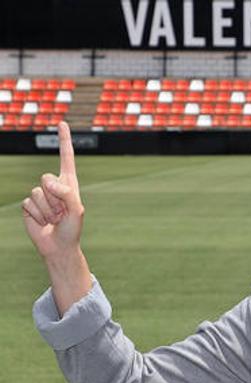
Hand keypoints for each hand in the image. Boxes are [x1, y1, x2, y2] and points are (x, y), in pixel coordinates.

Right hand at [21, 122, 84, 259]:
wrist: (58, 246)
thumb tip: (47, 182)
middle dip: (54, 198)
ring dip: (47, 209)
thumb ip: (66, 193)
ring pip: (36, 192)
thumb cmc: (72, 229)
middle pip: (46, 178)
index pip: (66, 157)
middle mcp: (54, 186)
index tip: (62, 123)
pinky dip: (36, 215)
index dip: (64, 140)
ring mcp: (40, 195)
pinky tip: (43, 221)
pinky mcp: (28, 205)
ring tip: (54, 218)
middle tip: (61, 212)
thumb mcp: (76, 211)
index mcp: (69, 183)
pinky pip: (27, 203)